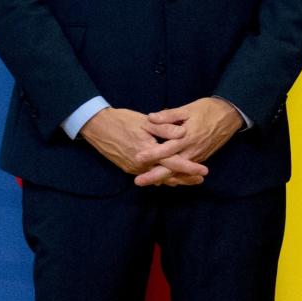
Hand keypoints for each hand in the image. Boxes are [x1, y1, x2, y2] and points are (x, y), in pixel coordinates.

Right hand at [81, 107, 208, 186]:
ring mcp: (133, 168)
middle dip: (185, 178)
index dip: (190, 168)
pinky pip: (148, 175)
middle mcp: (141, 164)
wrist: (96, 126)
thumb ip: (164, 128)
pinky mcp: (128, 168)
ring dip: (174, 179)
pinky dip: (160, 177)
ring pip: (158, 178)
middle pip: (168, 176)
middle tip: (201, 179)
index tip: (205, 171)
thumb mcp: (145, 121)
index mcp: (148, 151)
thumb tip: (182, 133)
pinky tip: (169, 176)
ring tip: (189, 180)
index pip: (173, 163)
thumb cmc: (122, 120)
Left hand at [137, 98, 242, 184]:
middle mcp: (192, 150)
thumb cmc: (208, 110)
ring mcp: (198, 155)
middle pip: (172, 167)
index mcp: (187, 137)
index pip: (167, 149)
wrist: (230, 115)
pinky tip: (165, 180)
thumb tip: (151, 117)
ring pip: (179, 172)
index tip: (137, 158)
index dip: (152, 154)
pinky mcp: (201, 157)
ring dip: (164, 178)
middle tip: (138, 182)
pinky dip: (176, 176)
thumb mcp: (188, 109)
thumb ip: (169, 115)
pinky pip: (187, 170)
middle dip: (155, 176)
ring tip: (149, 183)